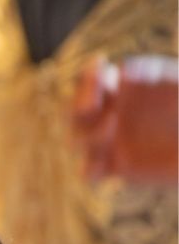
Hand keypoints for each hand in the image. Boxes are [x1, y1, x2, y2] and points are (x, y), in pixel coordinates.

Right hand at [72, 56, 178, 186]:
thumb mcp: (177, 86)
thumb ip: (152, 75)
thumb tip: (124, 72)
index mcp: (124, 86)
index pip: (93, 79)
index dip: (89, 77)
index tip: (98, 71)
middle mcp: (111, 112)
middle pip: (76, 109)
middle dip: (76, 105)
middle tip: (92, 105)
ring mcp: (111, 141)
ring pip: (78, 139)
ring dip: (89, 133)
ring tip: (111, 126)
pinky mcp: (116, 167)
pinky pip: (89, 172)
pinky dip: (88, 170)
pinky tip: (101, 167)